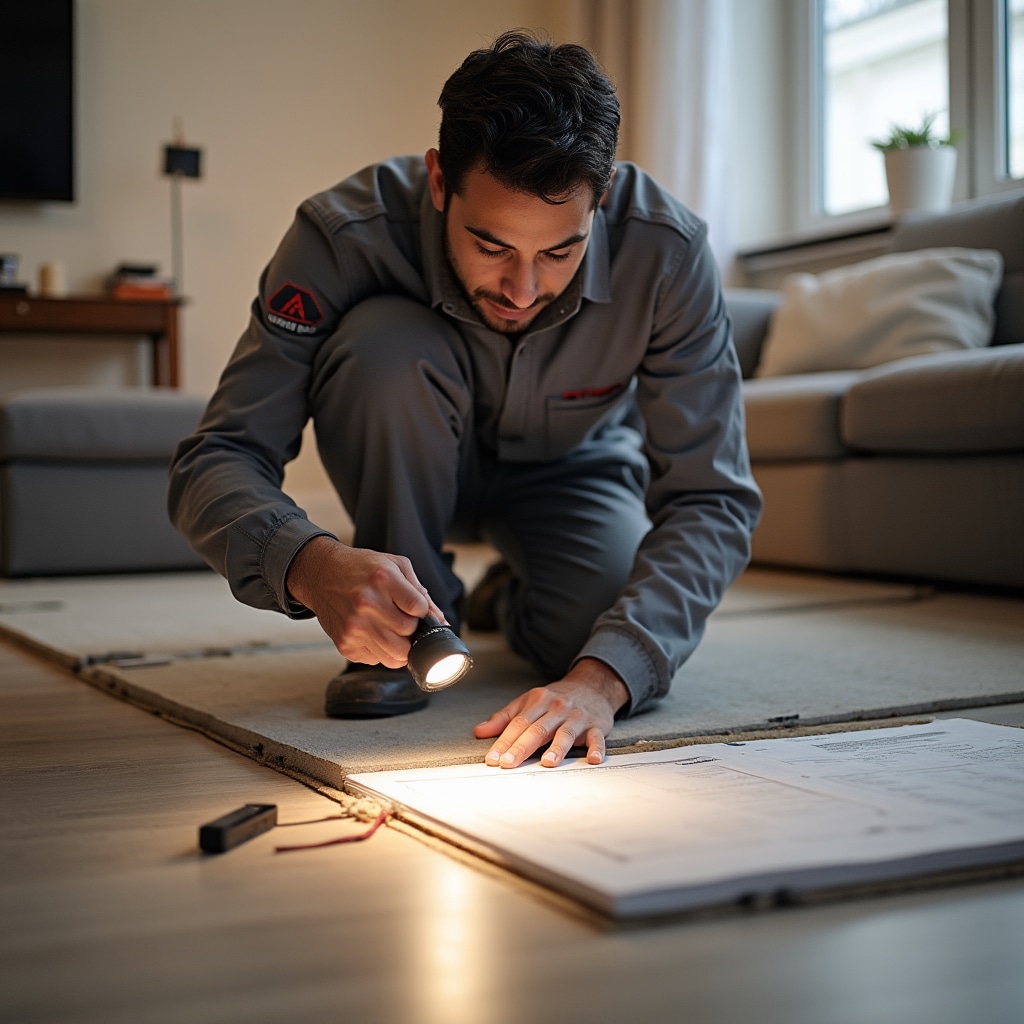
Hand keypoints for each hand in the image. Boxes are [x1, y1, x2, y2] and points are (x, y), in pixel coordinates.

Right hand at [286, 535, 443, 667]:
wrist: (320, 574)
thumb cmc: (361, 568)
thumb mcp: (394, 566)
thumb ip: (420, 593)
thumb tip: (440, 621)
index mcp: (383, 579)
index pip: (418, 610)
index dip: (421, 611)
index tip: (413, 608)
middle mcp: (367, 603)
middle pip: (409, 634)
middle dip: (410, 629)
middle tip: (400, 618)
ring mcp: (354, 626)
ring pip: (396, 655)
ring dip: (399, 645)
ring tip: (390, 628)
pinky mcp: (345, 644)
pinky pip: (376, 660)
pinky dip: (380, 650)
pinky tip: (372, 632)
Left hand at [473, 658, 628, 768]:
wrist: (592, 685)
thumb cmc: (557, 698)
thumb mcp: (529, 702)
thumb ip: (505, 718)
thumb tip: (479, 732)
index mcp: (538, 701)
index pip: (518, 723)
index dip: (504, 742)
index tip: (492, 759)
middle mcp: (557, 708)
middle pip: (537, 729)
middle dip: (522, 747)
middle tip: (508, 763)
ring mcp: (577, 717)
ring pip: (565, 733)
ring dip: (557, 749)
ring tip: (547, 763)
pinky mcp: (596, 726)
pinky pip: (596, 738)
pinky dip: (596, 748)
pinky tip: (593, 759)